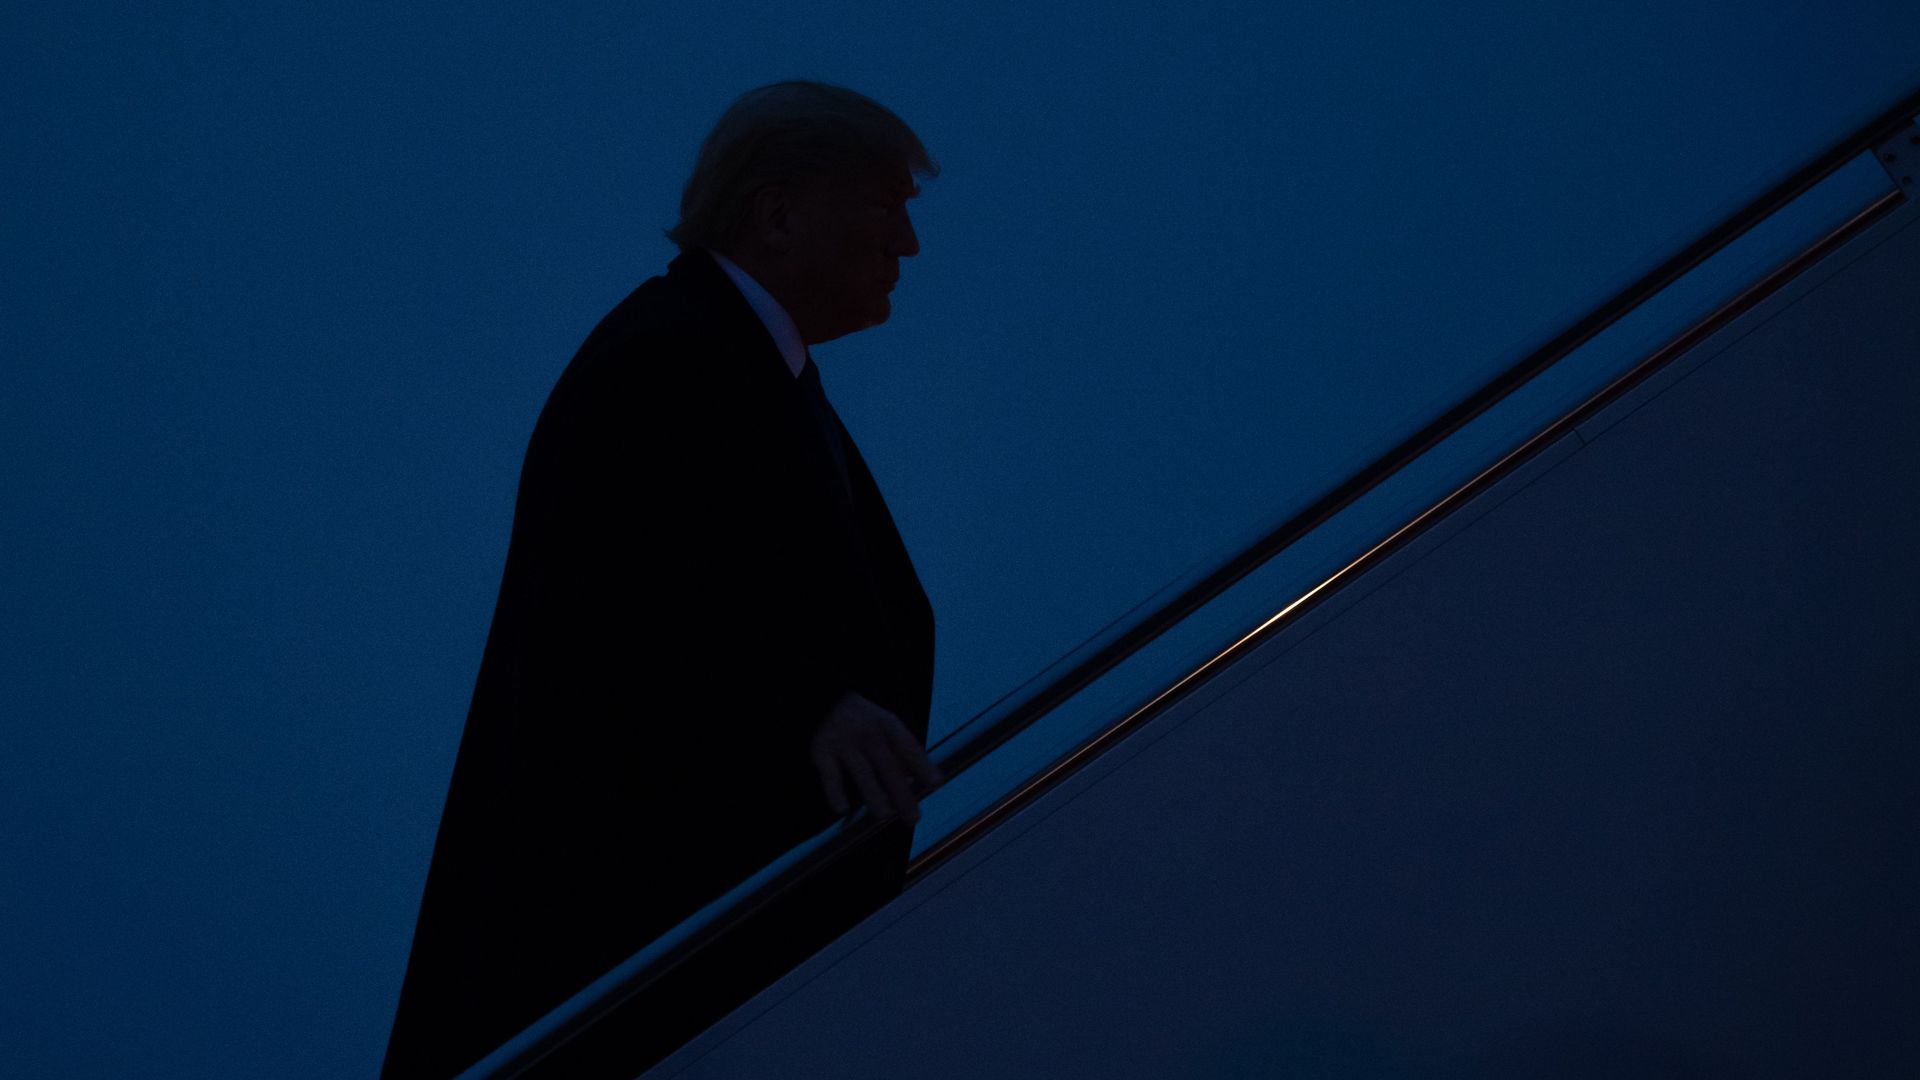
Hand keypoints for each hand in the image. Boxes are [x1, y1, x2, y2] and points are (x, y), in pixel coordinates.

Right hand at [810, 691, 943, 824]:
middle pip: (889, 766)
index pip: (909, 747)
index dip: (923, 766)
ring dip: (874, 795)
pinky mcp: (822, 752)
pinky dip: (835, 792)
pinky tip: (841, 809)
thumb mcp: (884, 725)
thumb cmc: (861, 720)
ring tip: (884, 815)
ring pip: (862, 773)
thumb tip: (913, 780)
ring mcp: (844, 743)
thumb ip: (898, 751)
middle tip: (913, 817)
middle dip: (902, 794)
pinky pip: (830, 776)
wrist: (823, 700)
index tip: (936, 783)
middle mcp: (867, 733)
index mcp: (887, 725)